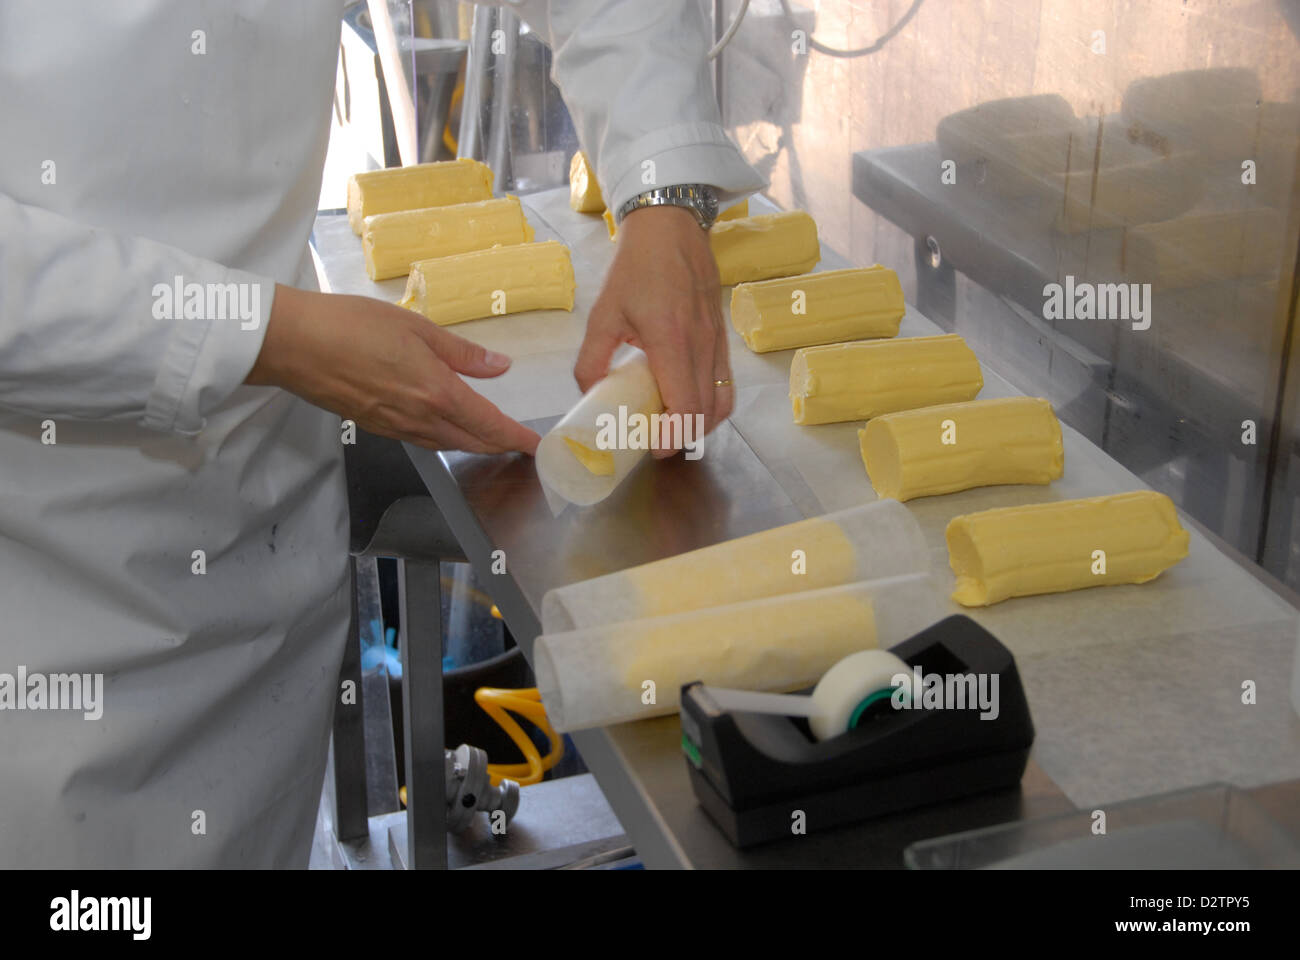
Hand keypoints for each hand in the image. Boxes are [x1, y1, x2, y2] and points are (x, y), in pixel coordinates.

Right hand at [247, 284, 539, 454]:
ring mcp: (396, 427)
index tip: (537, 446)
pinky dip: (445, 438)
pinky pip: (422, 439)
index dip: (517, 437)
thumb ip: (461, 352)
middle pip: (472, 442)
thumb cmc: (352, 326)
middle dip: (500, 445)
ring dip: (473, 444)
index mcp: (437, 393)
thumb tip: (500, 365)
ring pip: (447, 443)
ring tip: (491, 438)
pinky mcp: (376, 426)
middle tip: (520, 443)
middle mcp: (420, 419)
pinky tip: (446, 427)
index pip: (490, 424)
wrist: (293, 344)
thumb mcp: (417, 328)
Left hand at [575, 205, 732, 457]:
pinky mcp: (723, 337)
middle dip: (684, 437)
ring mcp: (718, 342)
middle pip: (706, 412)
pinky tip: (689, 404)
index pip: (685, 406)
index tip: (653, 448)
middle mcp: (702, 345)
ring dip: (701, 424)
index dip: (672, 437)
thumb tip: (588, 395)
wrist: (671, 227)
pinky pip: (726, 383)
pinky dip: (712, 404)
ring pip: (722, 401)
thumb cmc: (636, 267)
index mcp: (671, 341)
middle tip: (657, 442)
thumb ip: (591, 359)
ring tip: (674, 428)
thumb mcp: (603, 313)